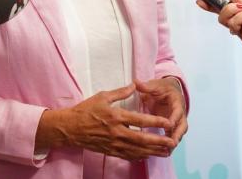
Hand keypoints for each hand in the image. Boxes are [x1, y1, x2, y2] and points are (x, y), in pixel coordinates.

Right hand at [39, 84, 175, 160]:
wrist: (69, 128)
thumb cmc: (85, 110)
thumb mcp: (102, 96)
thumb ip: (120, 92)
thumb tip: (134, 84)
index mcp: (116, 116)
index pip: (140, 120)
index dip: (156, 121)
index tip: (168, 122)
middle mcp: (117, 132)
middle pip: (142, 138)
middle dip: (159, 141)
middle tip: (172, 141)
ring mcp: (114, 143)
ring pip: (137, 150)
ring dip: (153, 151)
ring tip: (166, 151)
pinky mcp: (110, 150)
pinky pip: (128, 156)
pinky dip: (139, 156)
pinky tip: (148, 156)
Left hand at [135, 78, 187, 145]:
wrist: (169, 90)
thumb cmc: (162, 88)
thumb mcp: (155, 85)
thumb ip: (146, 86)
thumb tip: (136, 83)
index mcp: (176, 101)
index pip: (177, 110)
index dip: (174, 117)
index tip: (169, 124)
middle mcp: (180, 112)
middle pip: (182, 125)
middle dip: (177, 134)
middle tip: (172, 143)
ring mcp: (177, 120)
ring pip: (179, 132)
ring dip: (174, 141)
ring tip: (168, 151)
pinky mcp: (173, 126)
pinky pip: (173, 135)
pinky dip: (170, 143)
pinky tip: (164, 152)